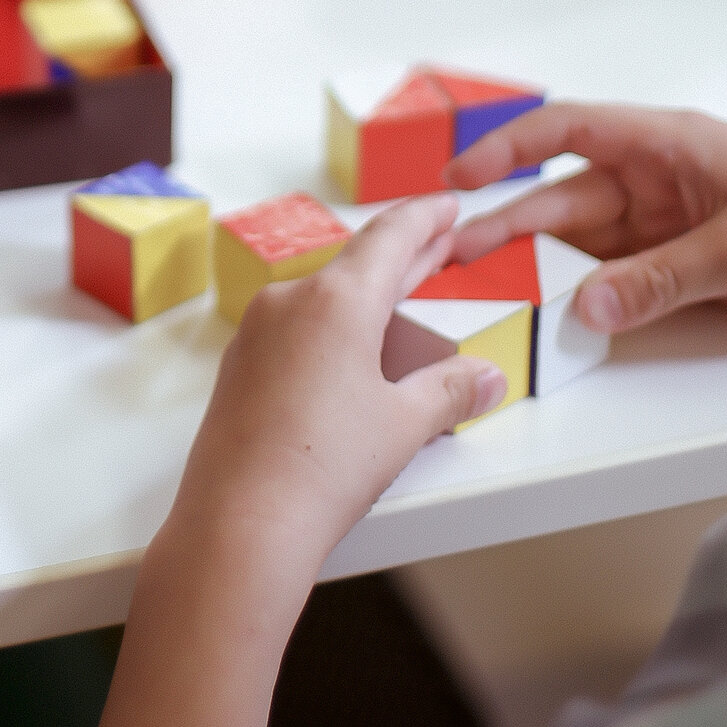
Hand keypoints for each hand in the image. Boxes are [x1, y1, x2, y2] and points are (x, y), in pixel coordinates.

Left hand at [167, 196, 503, 593]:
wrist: (239, 522)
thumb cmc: (324, 467)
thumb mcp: (405, 425)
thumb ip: (451, 391)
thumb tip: (487, 377)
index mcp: (335, 300)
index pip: (389, 237)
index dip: (423, 218)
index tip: (445, 204)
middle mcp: (289, 301)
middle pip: (356, 264)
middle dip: (403, 255)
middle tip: (439, 242)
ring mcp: (256, 334)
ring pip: (323, 297)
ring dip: (367, 293)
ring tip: (405, 296)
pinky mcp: (239, 367)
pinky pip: (295, 328)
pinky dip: (333, 326)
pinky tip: (352, 350)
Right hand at [446, 102, 726, 335]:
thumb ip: (664, 278)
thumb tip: (589, 305)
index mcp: (665, 144)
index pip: (569, 129)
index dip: (509, 147)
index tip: (462, 175)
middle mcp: (653, 179)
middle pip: (563, 197)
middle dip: (509, 224)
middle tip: (457, 256)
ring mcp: (659, 224)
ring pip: (580, 242)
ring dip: (536, 263)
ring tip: (486, 287)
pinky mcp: (671, 266)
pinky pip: (611, 277)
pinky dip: (578, 295)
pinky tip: (547, 312)